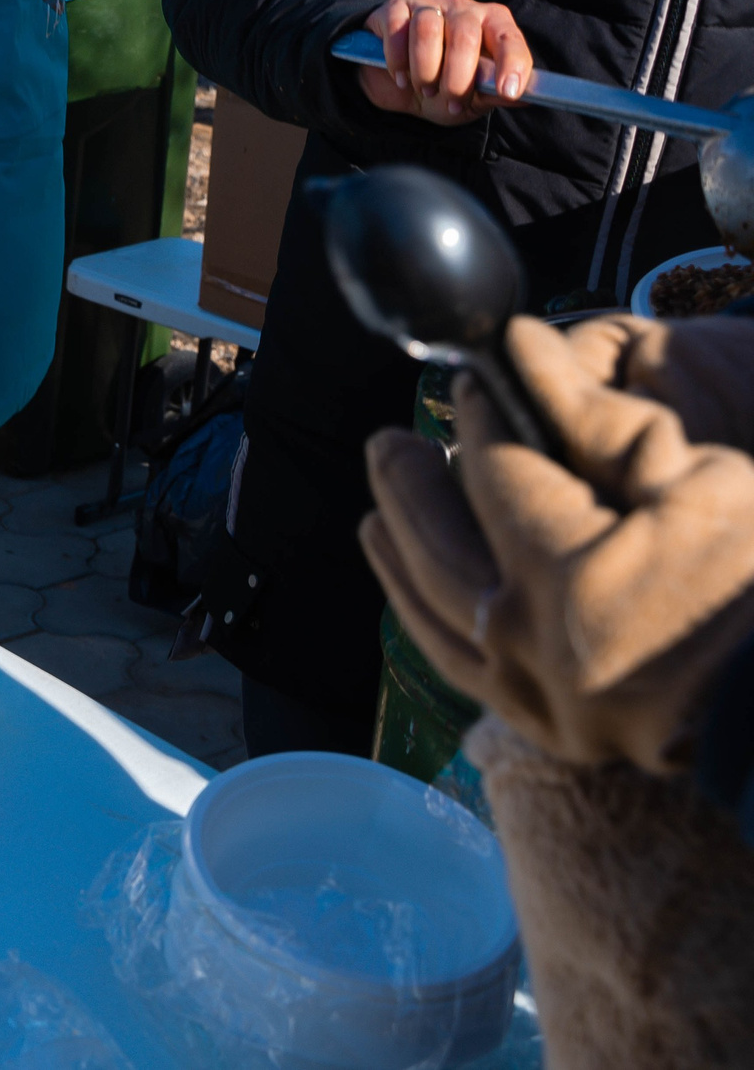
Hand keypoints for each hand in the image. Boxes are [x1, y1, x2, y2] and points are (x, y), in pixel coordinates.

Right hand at [354, 0, 531, 124]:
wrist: (394, 84)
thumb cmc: (441, 89)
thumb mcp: (470, 99)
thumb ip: (494, 95)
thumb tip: (526, 97)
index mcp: (491, 25)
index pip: (509, 37)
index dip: (511, 63)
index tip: (507, 91)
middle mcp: (463, 9)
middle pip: (464, 36)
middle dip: (457, 77)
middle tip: (450, 101)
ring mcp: (428, 5)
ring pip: (427, 29)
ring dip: (424, 69)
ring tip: (424, 88)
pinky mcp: (395, 9)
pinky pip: (397, 28)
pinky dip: (397, 59)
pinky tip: (400, 77)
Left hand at [362, 315, 753, 771]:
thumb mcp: (703, 483)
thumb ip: (600, 418)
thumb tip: (522, 348)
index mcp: (571, 578)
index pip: (499, 476)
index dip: (484, 421)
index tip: (477, 385)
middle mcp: (533, 646)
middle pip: (440, 550)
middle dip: (408, 488)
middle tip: (387, 443)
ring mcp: (540, 700)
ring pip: (438, 619)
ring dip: (402, 558)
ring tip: (378, 514)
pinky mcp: (557, 733)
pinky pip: (468, 672)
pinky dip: (435, 625)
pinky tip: (421, 596)